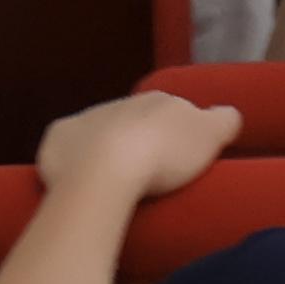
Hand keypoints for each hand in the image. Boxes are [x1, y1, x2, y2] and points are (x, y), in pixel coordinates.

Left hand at [33, 91, 238, 212]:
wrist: (108, 171)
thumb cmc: (164, 155)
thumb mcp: (212, 135)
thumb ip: (225, 120)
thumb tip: (227, 114)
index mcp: (160, 100)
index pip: (170, 113)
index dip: (173, 135)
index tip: (175, 160)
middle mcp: (123, 102)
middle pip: (133, 121)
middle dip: (138, 140)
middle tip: (144, 174)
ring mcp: (87, 118)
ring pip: (99, 132)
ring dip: (104, 148)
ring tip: (111, 183)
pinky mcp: (57, 138)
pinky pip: (64, 146)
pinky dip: (68, 158)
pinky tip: (75, 179)